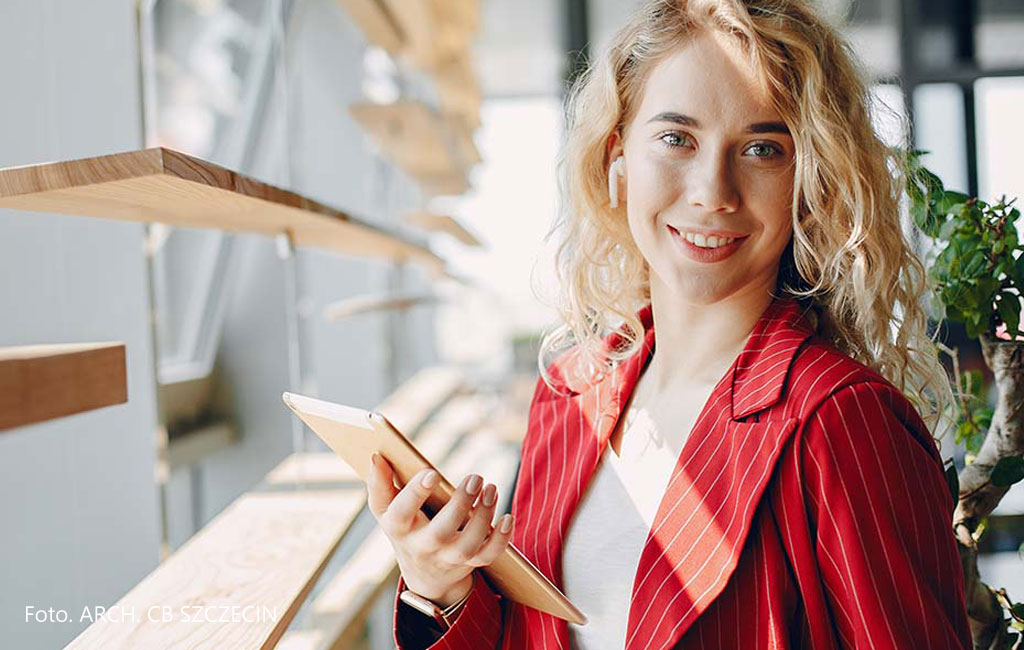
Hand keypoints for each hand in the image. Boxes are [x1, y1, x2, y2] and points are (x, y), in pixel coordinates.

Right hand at [366, 453, 514, 607]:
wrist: (423, 572)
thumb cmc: (404, 526)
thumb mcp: (385, 509)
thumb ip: (379, 483)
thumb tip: (376, 455)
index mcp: (399, 528)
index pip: (401, 513)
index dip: (415, 494)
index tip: (431, 472)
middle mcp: (423, 546)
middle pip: (441, 532)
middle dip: (460, 504)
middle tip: (476, 478)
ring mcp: (447, 557)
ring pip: (468, 544)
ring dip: (484, 516)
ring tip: (491, 488)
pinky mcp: (469, 562)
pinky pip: (487, 556)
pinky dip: (501, 539)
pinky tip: (508, 518)